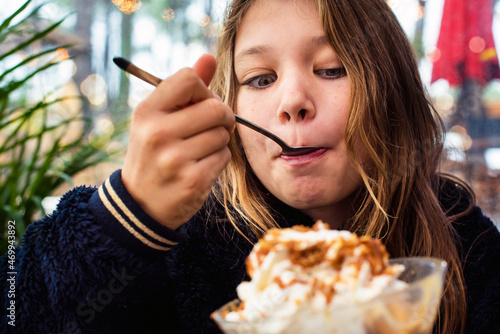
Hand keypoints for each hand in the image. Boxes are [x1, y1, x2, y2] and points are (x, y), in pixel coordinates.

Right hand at [121, 54, 233, 229]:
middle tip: (213, 126)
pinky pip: (224, 156)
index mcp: (147, 112)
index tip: (199, 104)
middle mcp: (157, 133)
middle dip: (222, 116)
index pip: (189, 79)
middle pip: (216, 107)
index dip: (203, 89)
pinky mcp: (193, 181)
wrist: (141, 202)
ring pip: (223, 134)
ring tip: (200, 149)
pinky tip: (202, 166)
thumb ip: (184, 88)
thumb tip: (209, 58)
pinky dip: (219, 159)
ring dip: (219, 140)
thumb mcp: (158, 118)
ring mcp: (175, 159)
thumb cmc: (154, 152)